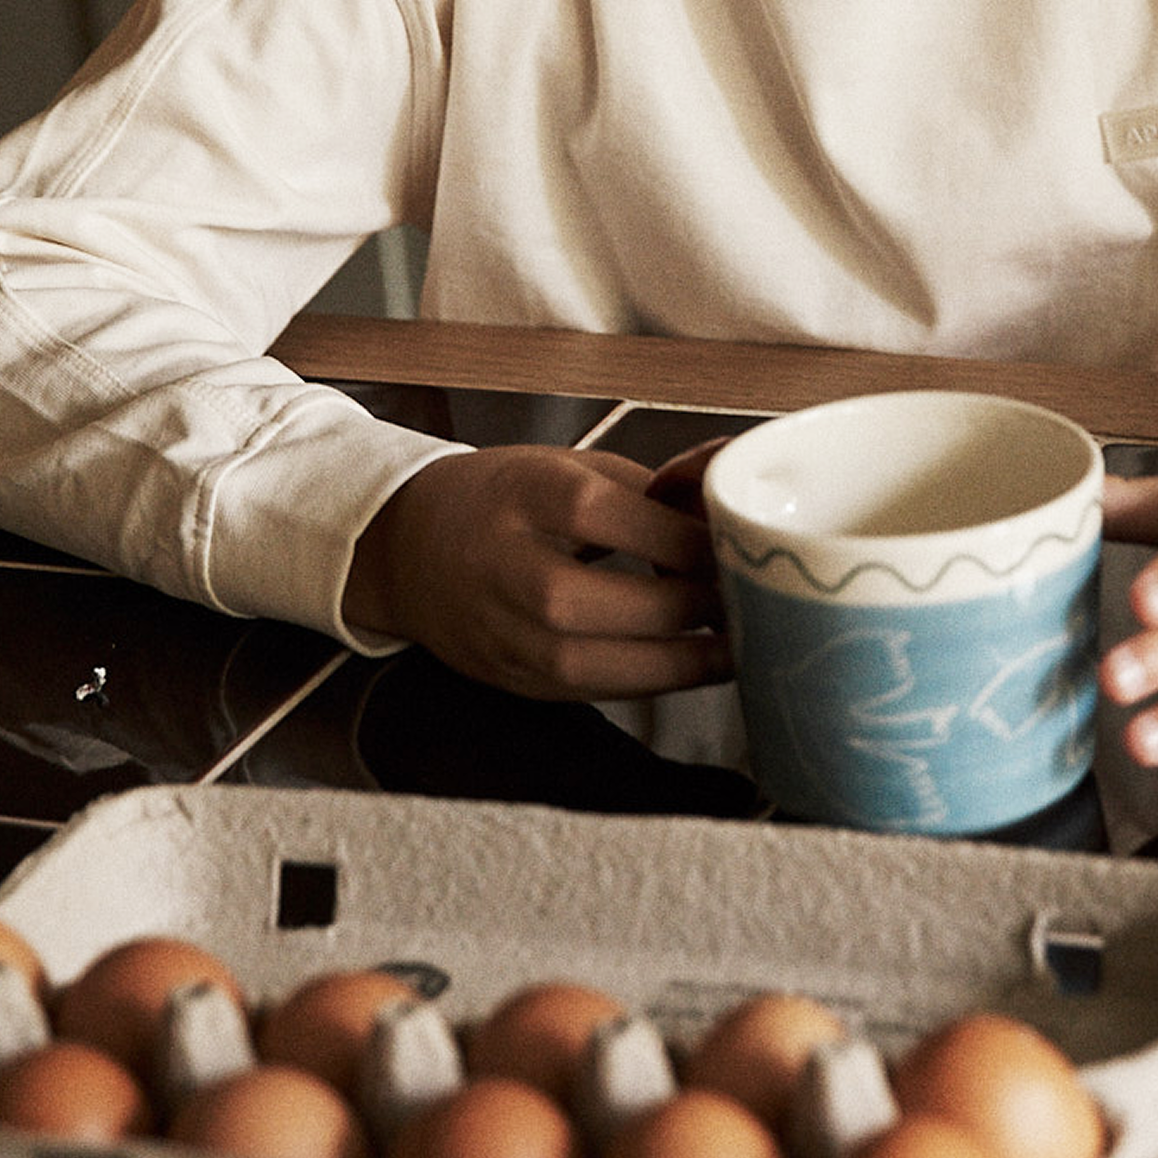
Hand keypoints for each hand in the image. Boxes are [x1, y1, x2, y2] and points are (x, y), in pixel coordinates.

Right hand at [342, 445, 730, 700]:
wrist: (406, 548)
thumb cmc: (498, 499)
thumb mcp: (568, 466)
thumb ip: (647, 493)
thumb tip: (722, 521)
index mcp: (540, 499)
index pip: (643, 527)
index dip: (703, 543)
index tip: (739, 545)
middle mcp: (524, 574)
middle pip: (641, 606)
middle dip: (707, 607)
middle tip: (751, 596)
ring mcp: (517, 638)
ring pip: (624, 667)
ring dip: (693, 660)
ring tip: (737, 643)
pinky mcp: (519, 681)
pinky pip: (601, 691)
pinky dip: (653, 681)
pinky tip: (690, 663)